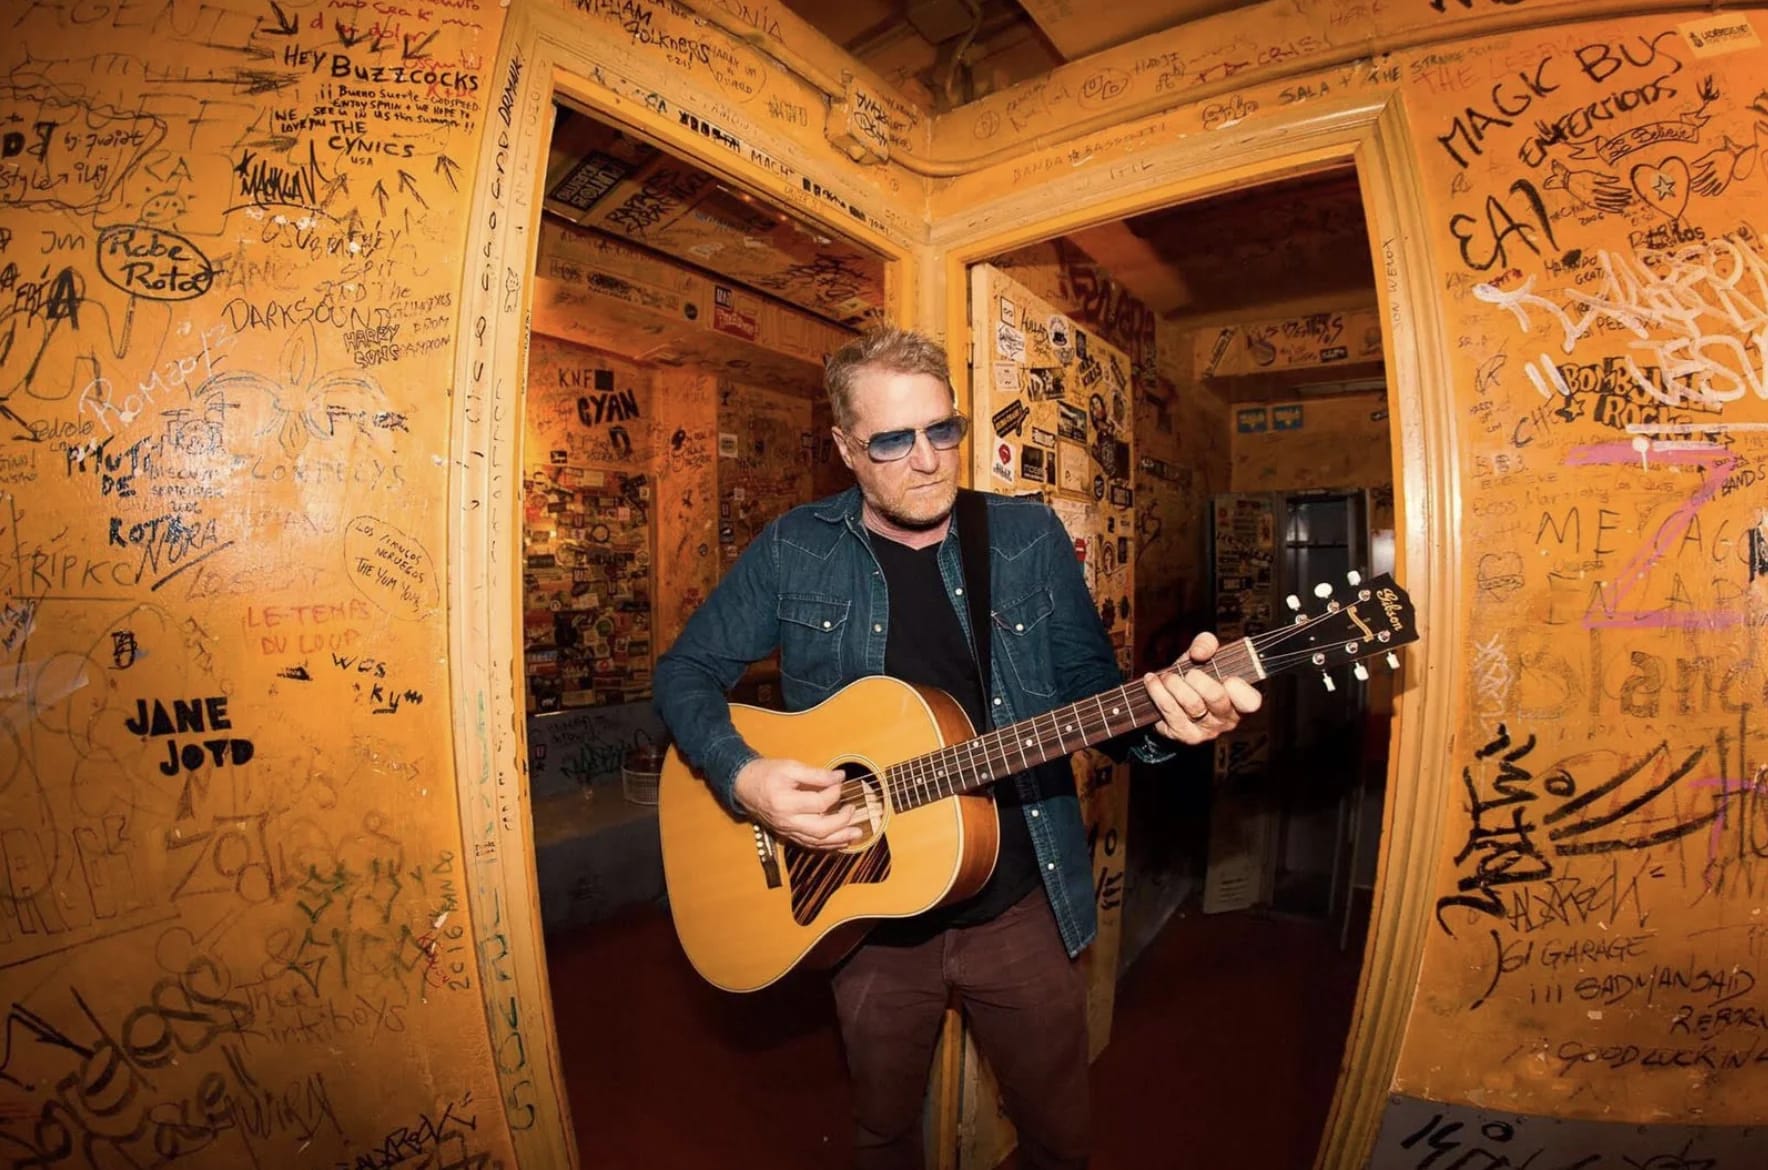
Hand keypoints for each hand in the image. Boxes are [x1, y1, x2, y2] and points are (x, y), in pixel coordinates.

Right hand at [733, 757, 865, 849]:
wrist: (745, 786)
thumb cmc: (767, 774)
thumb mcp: (790, 767)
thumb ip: (816, 774)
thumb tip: (840, 777)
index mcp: (785, 802)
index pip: (818, 804)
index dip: (834, 794)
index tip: (840, 783)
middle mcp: (786, 821)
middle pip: (820, 829)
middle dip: (842, 823)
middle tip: (853, 810)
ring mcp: (787, 831)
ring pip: (817, 841)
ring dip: (839, 839)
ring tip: (856, 834)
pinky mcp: (788, 834)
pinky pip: (810, 844)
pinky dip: (827, 845)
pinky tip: (841, 841)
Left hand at [1142, 633, 1261, 744]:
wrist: (1171, 705)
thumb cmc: (1195, 678)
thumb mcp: (1204, 657)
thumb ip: (1206, 644)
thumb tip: (1200, 652)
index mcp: (1240, 700)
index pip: (1251, 701)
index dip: (1240, 690)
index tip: (1228, 679)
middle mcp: (1227, 719)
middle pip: (1216, 698)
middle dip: (1198, 680)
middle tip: (1189, 673)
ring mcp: (1207, 730)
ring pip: (1192, 705)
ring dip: (1174, 684)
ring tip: (1166, 676)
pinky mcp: (1185, 735)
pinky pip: (1170, 711)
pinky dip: (1158, 692)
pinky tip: (1152, 682)